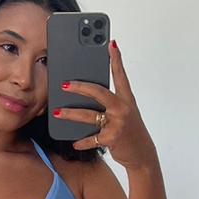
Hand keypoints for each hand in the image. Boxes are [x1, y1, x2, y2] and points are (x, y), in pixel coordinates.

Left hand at [53, 40, 155, 170]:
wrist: (142, 154)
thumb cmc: (130, 131)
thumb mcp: (125, 113)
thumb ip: (110, 103)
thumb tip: (87, 94)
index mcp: (127, 99)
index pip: (120, 75)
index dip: (116, 59)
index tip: (111, 44)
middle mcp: (123, 108)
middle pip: (98, 92)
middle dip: (79, 87)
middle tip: (64, 85)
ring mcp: (117, 123)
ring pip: (88, 115)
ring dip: (70, 114)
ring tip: (57, 112)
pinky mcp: (111, 138)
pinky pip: (91, 139)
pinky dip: (82, 141)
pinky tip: (74, 142)